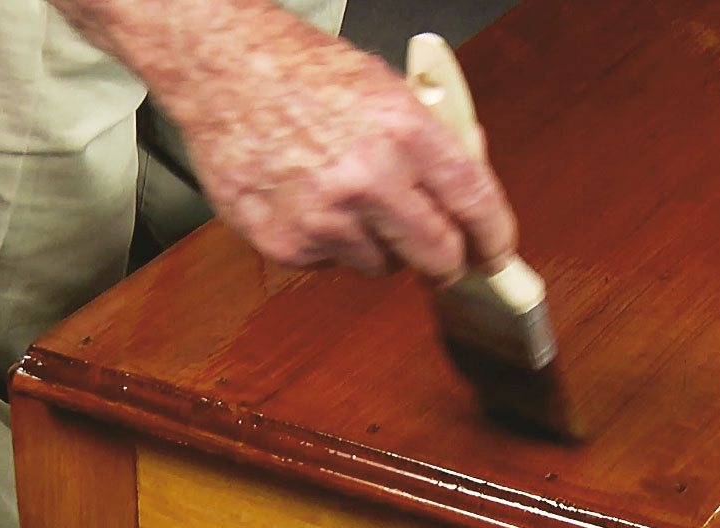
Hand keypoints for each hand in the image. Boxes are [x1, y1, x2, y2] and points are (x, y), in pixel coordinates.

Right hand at [172, 34, 516, 285]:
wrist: (222, 69)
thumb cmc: (302, 72)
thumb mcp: (389, 88)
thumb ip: (435, 142)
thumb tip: (473, 184)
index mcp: (404, 132)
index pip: (476, 204)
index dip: (495, 239)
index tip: (497, 255)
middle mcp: (368, 179)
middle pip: (439, 257)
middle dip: (448, 263)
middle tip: (442, 257)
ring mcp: (325, 218)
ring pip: (384, 266)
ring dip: (379, 246)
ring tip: (348, 198)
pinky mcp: (287, 244)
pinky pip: (333, 266)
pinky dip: (330, 244)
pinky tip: (311, 202)